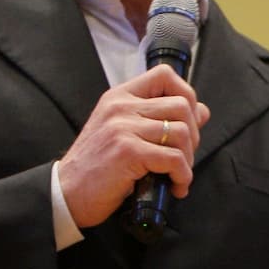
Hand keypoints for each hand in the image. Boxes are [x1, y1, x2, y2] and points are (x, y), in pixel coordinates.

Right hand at [58, 64, 212, 227]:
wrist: (67, 193)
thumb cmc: (98, 165)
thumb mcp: (124, 132)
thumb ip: (158, 117)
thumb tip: (201, 111)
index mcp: (120, 96)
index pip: (164, 75)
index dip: (186, 94)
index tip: (188, 120)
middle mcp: (121, 106)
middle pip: (181, 106)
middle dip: (193, 135)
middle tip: (184, 157)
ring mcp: (123, 127)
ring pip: (180, 133)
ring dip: (188, 159)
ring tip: (178, 174)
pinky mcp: (128, 151)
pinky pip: (173, 158)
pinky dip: (183, 176)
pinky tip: (176, 186)